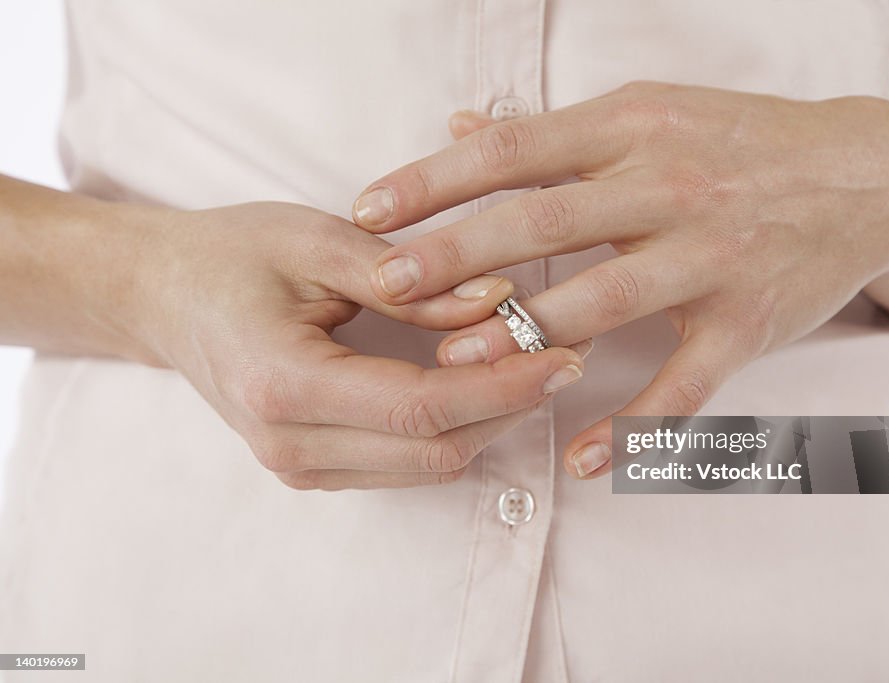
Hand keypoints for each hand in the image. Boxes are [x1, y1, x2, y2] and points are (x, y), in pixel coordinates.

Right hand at [135, 202, 585, 489]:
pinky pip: (405, 463)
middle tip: (565, 355)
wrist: (161, 295)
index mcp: (284, 384)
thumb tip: (497, 299)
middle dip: (510, 407)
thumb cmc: (229, 255)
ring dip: (489, 420)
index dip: (502, 386)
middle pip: (434, 449)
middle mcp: (290, 443)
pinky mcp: (311, 467)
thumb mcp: (315, 241)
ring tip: (534, 364)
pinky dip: (455, 428)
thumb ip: (408, 277)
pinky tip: (483, 383)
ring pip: (427, 465)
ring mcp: (298, 465)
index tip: (562, 354)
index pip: (421, 407)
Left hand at [351, 81, 888, 478]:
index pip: (513, 150)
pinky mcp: (748, 323)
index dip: (434, 180)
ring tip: (452, 369)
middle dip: (456, 257)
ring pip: (601, 302)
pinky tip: (577, 458)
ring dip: (522, 337)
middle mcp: (668, 186)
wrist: (870, 176)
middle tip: (387, 285)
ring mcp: (711, 257)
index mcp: (633, 127)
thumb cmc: (742, 140)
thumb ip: (552, 132)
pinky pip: (682, 387)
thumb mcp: (649, 112)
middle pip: (542, 222)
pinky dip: (629, 428)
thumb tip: (457, 126)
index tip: (369, 211)